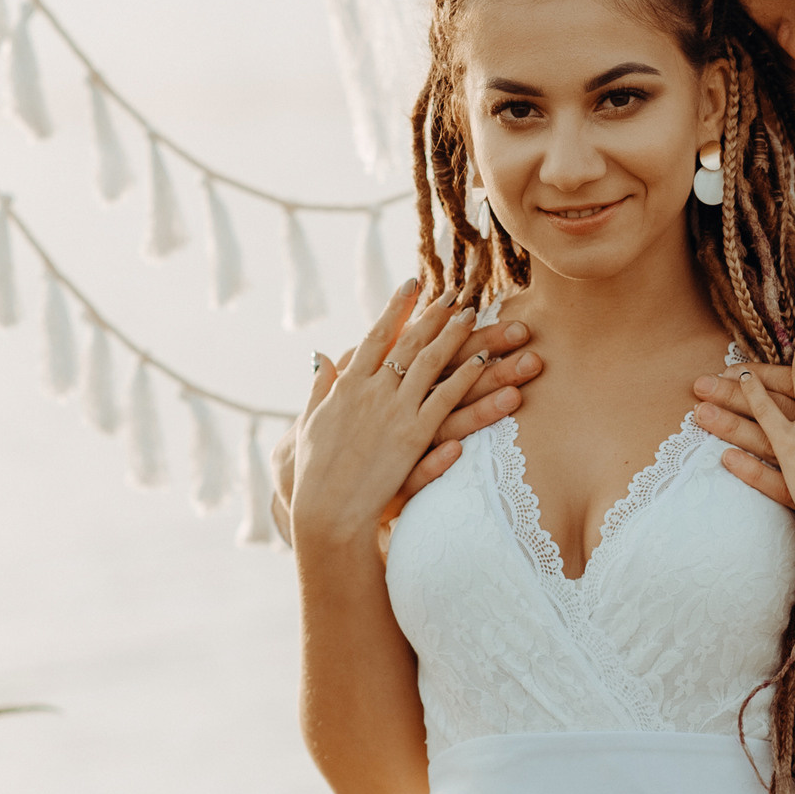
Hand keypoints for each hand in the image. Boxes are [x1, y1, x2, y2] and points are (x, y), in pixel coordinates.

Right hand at [272, 307, 537, 538]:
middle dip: (434, 315)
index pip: (378, 336)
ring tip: (476, 317)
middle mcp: (373, 392)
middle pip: (412, 345)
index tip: (413, 283)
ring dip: (456, 339)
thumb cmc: (313, 471)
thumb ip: (320, 386)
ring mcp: (395, 414)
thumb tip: (322, 356)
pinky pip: (445, 405)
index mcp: (349, 385)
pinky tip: (483, 367)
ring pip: (433, 368)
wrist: (324, 510)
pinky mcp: (414, 439)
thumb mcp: (311, 421)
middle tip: (457, 292)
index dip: (397, 308)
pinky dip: (464, 384)